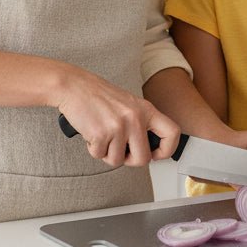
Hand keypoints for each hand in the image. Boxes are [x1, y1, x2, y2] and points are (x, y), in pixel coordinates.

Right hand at [55, 66, 180, 167]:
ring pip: (118, 160)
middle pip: (143, 158)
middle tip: (120, 151)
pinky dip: (93, 149)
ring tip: (102, 136)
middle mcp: (135, 118)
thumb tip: (149, 149)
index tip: (156, 154)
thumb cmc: (98, 96)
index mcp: (146, 109)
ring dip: (107, 153)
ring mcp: (119, 127)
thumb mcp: (129, 104)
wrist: (74, 86)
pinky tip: (92, 134)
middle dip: (130, 160)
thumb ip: (140, 123)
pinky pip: (99, 156)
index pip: (172, 133)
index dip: (167, 149)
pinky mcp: (101, 134)